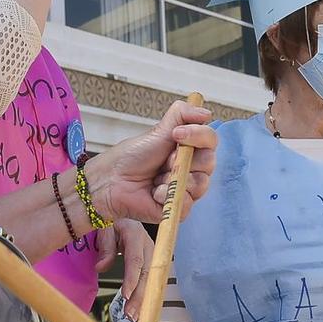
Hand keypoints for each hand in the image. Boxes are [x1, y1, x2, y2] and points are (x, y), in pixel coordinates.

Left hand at [83, 99, 215, 226]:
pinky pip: (187, 202)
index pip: (210, 140)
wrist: (112, 180)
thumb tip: (206, 112)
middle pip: (209, 163)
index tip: (177, 134)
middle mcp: (191, 169)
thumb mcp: (158, 130)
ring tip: (156, 178)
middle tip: (164, 160)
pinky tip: (154, 192)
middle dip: (182, 159)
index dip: (198, 135)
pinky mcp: (177, 209)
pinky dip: (167, 194)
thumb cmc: (132, 157)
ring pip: (200, 183)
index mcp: (189, 149)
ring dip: (174, 177)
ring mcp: (185, 189)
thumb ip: (182, 115)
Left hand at [100, 221, 152, 315]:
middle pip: (147, 273)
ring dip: (143, 300)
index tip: (126, 295)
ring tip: (134, 317)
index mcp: (135, 233)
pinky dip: (144, 296)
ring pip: (150, 279)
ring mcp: (152, 254)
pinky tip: (139, 310)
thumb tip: (101, 268)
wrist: (121, 211)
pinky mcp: (151, 262)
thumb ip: (104, 247)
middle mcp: (148, 244)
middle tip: (130, 313)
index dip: (132, 278)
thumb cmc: (110, 222)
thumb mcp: (103, 228)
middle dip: (139, 295)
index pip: (136, 259)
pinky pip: (150, 280)